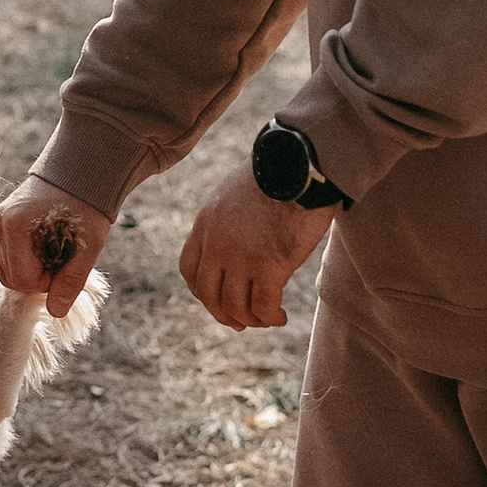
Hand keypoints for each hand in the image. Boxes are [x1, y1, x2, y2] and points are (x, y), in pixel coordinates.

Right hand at [0, 175, 110, 318]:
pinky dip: (20, 262)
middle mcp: (0, 223)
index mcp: (17, 226)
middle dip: (37, 278)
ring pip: (2, 269)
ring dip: (27, 271)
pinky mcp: (1, 221)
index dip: (47, 283)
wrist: (81, 172)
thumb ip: (71, 280)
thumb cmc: (87, 206)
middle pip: (10, 278)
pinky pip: (2, 255)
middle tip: (63, 261)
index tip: (67, 266)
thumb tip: (56, 312)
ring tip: (53, 255)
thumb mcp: (87, 246)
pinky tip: (42, 250)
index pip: (23, 280)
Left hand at [177, 165, 331, 329]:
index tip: (217, 299)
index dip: (201, 291)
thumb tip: (240, 233)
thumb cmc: (276, 173)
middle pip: (209, 295)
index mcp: (205, 224)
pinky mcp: (269, 266)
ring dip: (252, 319)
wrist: (297, 164)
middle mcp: (217, 244)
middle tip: (242, 322)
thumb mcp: (235, 192)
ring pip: (236, 306)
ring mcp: (241, 257)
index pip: (189, 269)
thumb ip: (228, 218)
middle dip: (225, 314)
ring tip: (269, 319)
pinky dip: (270, 317)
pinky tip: (280, 317)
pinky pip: (263, 306)